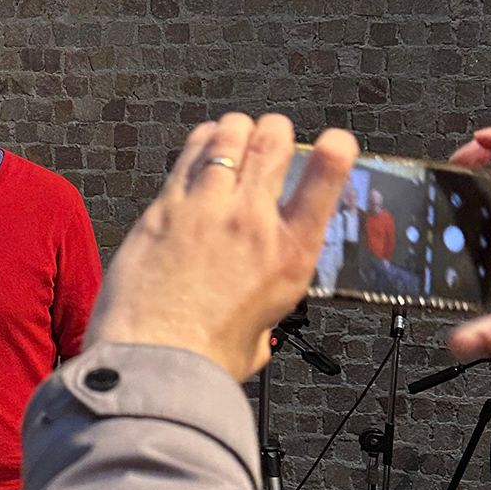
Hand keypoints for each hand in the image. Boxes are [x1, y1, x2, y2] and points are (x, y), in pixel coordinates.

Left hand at [87, 112, 357, 380]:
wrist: (155, 359)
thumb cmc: (204, 359)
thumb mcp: (259, 340)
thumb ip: (263, 320)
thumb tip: (256, 331)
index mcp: (290, 254)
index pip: (325, 178)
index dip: (335, 151)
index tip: (335, 142)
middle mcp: (252, 221)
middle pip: (273, 143)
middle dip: (275, 131)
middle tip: (272, 135)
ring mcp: (206, 209)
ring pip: (228, 137)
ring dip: (235, 130)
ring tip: (234, 135)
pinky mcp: (164, 209)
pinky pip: (187, 155)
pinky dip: (199, 142)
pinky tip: (200, 145)